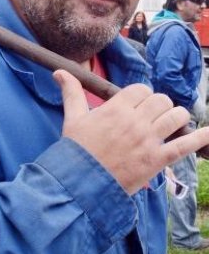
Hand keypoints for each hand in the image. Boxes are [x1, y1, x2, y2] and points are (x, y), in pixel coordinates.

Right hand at [54, 70, 208, 193]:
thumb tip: (59, 72)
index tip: (135, 105)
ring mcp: (149, 140)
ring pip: (176, 116)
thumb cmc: (76, 150)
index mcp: (116, 108)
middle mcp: (136, 121)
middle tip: (150, 116)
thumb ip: (71, 93)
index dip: (141, 96)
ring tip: (169, 124)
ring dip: (176, 117)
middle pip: (161, 100)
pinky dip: (201, 137)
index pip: (142, 89)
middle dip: (158, 106)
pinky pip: (186, 145)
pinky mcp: (158, 160)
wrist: (81, 181)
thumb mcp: (72, 118)